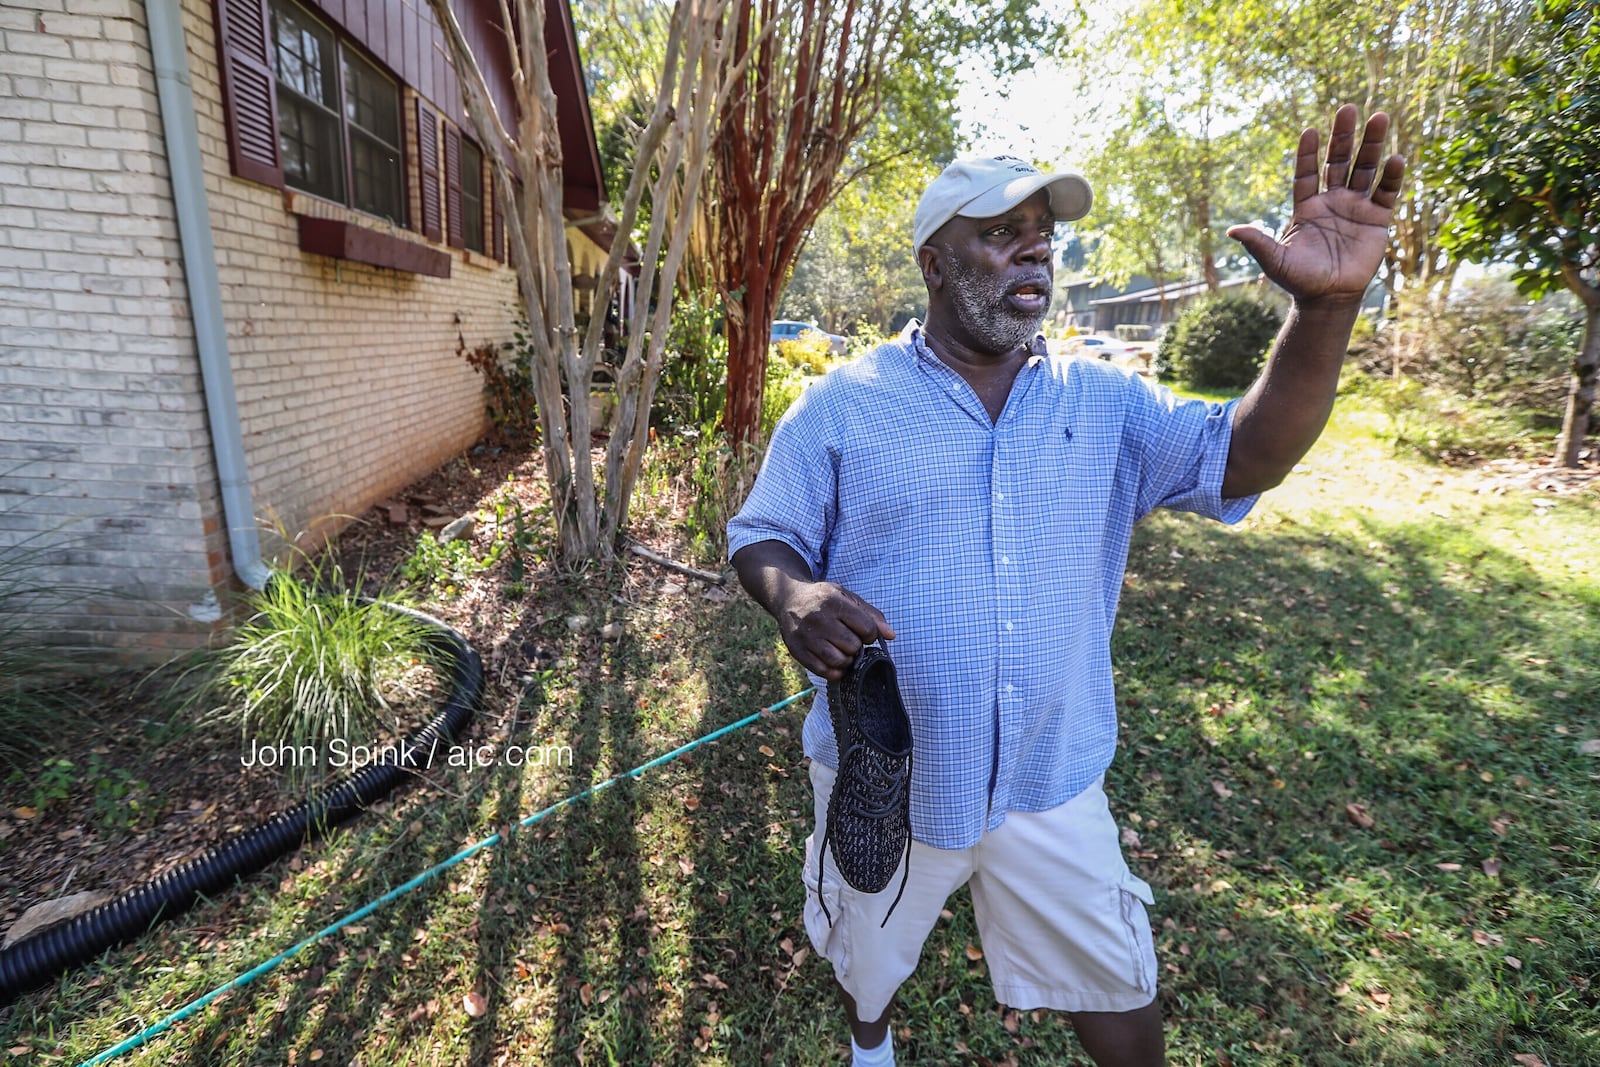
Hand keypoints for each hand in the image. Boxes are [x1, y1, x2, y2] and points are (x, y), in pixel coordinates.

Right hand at [774, 580, 894, 680]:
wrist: (789, 599)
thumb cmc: (824, 599)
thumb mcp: (847, 597)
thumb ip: (871, 615)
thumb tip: (890, 635)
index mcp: (834, 602)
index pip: (866, 628)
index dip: (870, 634)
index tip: (863, 632)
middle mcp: (818, 619)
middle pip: (853, 646)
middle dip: (856, 646)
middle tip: (849, 640)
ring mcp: (806, 637)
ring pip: (839, 660)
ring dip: (846, 660)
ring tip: (842, 651)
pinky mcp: (798, 651)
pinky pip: (824, 671)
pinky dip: (834, 671)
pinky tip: (834, 661)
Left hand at [1228, 105, 1405, 303]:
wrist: (1329, 298)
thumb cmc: (1299, 280)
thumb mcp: (1275, 261)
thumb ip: (1258, 243)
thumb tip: (1231, 231)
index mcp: (1307, 206)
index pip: (1306, 173)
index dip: (1307, 153)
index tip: (1309, 131)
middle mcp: (1332, 200)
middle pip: (1339, 161)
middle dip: (1344, 136)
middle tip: (1349, 108)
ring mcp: (1355, 206)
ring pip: (1364, 169)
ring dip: (1371, 145)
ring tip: (1380, 117)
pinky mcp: (1377, 218)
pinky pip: (1385, 192)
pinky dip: (1391, 176)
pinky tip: (1395, 157)